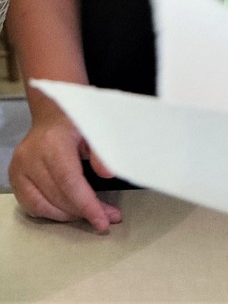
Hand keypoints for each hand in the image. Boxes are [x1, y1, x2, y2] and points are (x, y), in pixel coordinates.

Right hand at [9, 98, 121, 232]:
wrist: (54, 110)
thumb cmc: (78, 117)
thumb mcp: (96, 127)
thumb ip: (103, 150)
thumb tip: (108, 174)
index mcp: (52, 142)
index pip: (69, 183)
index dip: (87, 205)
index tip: (103, 220)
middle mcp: (31, 157)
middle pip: (57, 197)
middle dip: (84, 212)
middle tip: (107, 217)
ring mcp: (19, 168)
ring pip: (42, 206)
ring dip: (69, 215)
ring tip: (92, 215)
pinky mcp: (15, 176)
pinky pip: (31, 204)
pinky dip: (51, 212)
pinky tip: (70, 211)